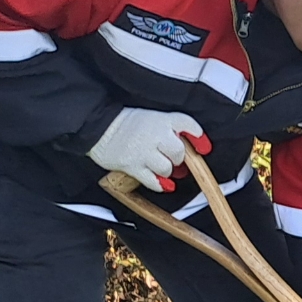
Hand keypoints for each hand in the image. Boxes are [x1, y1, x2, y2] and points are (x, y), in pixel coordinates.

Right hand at [89, 108, 207, 191]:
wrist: (98, 127)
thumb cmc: (125, 123)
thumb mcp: (151, 117)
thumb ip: (170, 130)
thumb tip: (189, 151)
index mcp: (161, 119)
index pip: (188, 124)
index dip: (198, 137)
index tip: (204, 147)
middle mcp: (154, 134)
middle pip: (179, 151)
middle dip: (179, 159)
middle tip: (174, 160)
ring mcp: (143, 151)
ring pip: (167, 168)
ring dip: (167, 171)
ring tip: (161, 167)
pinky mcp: (132, 165)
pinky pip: (153, 180)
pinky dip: (159, 184)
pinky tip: (161, 183)